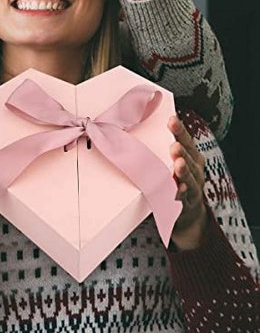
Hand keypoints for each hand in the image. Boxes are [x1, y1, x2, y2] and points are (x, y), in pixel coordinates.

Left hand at [168, 115, 207, 249]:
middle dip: (182, 151)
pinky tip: (179, 189)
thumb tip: (137, 128)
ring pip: (190, 178)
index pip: (186, 141)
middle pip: (189, 157)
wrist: (187, 213)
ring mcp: (193, 187)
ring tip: (179, 164)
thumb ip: (160, 150)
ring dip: (183, 171)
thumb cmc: (174, 181)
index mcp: (191, 157)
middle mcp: (195, 170)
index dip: (180, 131)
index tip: (171, 119)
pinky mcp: (187, 203)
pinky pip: (185, 198)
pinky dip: (182, 193)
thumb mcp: (171, 163)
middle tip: (174, 145)